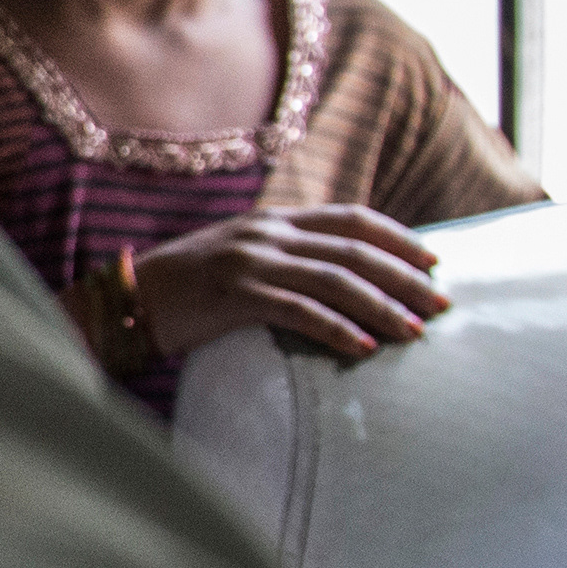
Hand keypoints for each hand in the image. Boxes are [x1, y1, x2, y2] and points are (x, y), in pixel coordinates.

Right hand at [133, 205, 449, 361]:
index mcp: (271, 220)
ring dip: (383, 307)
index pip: (351, 218)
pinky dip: (337, 330)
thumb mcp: (237, 258)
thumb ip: (282, 258)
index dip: (398, 238)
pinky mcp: (235, 295)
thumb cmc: (183, 289)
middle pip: (355, 250)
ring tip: (416, 332)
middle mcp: (266, 234)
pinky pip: (299, 312)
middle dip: (406, 277)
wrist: (123, 301)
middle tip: (443, 304)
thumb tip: (338, 281)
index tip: (435, 260)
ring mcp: (250, 262)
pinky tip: (364, 348)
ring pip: (336, 280)